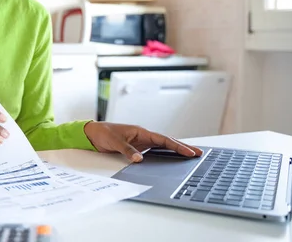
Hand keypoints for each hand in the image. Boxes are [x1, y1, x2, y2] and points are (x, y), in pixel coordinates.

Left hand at [83, 122, 202, 162]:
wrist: (92, 133)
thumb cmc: (103, 133)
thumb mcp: (114, 142)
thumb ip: (127, 150)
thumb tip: (139, 159)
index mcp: (141, 132)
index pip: (163, 139)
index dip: (177, 146)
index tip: (189, 152)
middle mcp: (144, 136)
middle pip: (167, 142)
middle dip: (182, 147)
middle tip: (198, 153)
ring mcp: (142, 142)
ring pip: (163, 147)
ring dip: (176, 150)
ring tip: (191, 156)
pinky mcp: (138, 148)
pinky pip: (155, 151)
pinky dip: (165, 154)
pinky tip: (172, 159)